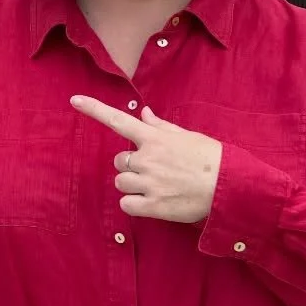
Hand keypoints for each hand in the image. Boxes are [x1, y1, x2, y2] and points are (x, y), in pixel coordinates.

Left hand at [71, 96, 222, 222]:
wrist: (231, 187)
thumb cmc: (211, 159)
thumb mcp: (187, 136)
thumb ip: (161, 127)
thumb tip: (143, 113)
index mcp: (155, 138)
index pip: (118, 120)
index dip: (94, 109)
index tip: (74, 100)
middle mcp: (148, 158)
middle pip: (119, 161)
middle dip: (131, 166)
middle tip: (154, 171)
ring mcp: (149, 182)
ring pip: (121, 182)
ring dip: (133, 185)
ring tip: (157, 187)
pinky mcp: (153, 205)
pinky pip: (126, 204)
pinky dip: (134, 204)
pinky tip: (151, 202)